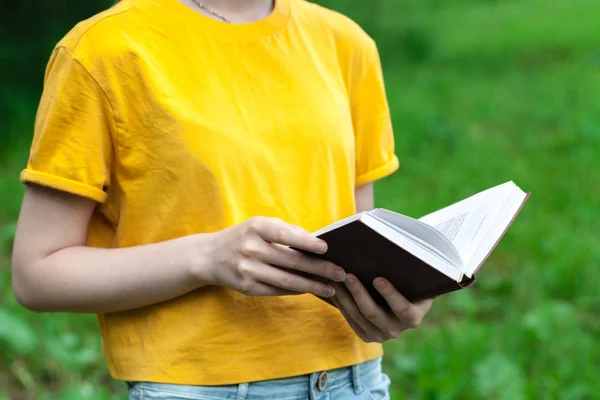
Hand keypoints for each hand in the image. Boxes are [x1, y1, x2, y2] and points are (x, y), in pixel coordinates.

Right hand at [206, 217, 346, 296]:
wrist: (210, 257)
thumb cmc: (243, 237)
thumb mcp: (259, 225)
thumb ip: (285, 230)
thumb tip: (315, 242)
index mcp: (256, 228)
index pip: (285, 235)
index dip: (307, 242)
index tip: (326, 248)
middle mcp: (251, 249)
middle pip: (291, 261)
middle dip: (319, 269)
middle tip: (340, 273)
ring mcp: (248, 270)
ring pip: (287, 280)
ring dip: (312, 285)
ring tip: (331, 287)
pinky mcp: (248, 288)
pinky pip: (278, 290)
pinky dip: (297, 290)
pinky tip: (311, 290)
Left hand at [331, 274, 432, 342]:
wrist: (404, 304)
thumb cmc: (408, 287)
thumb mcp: (412, 283)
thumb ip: (405, 276)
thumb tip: (390, 255)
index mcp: (412, 318)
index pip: (402, 308)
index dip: (390, 294)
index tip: (377, 279)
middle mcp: (396, 330)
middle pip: (373, 313)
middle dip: (358, 292)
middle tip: (348, 275)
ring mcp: (380, 335)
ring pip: (358, 316)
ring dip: (345, 297)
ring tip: (335, 280)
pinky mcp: (366, 336)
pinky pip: (350, 321)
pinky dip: (341, 305)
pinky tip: (333, 291)